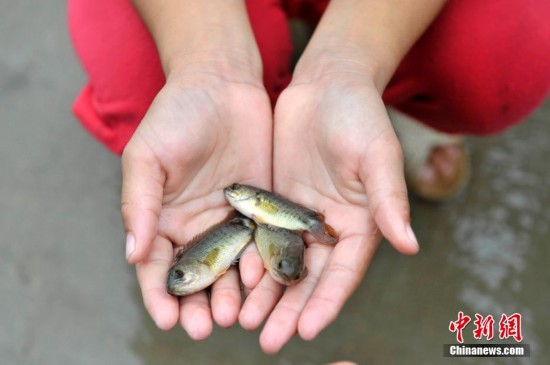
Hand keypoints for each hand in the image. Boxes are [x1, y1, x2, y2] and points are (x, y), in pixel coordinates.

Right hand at [121, 72, 270, 338]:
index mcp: (161, 218)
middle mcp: (195, 226)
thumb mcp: (148, 157)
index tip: (167, 319)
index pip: (157, 267)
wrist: (222, 83)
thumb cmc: (176, 115)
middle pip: (195, 276)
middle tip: (205, 327)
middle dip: (198, 304)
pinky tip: (262, 281)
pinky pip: (260, 242)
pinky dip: (260, 264)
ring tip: (235, 315)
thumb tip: (133, 255)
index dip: (159, 295)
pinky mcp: (260, 208)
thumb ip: (138, 205)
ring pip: (229, 268)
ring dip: (231, 294)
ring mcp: (229, 219)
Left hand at [239, 73, 418, 352]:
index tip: (307, 330)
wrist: (326, 85)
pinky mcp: (272, 202)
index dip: (326, 303)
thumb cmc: (359, 116)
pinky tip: (229, 281)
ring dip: (264, 294)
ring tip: (243, 321)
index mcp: (359, 224)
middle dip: (289, 310)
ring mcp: (298, 217)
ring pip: (279, 264)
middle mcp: (328, 228)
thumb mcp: (377, 157)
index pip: (343, 274)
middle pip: (308, 278)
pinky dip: (246, 260)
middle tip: (268, 340)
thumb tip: (410, 244)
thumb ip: (388, 200)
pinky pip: (257, 236)